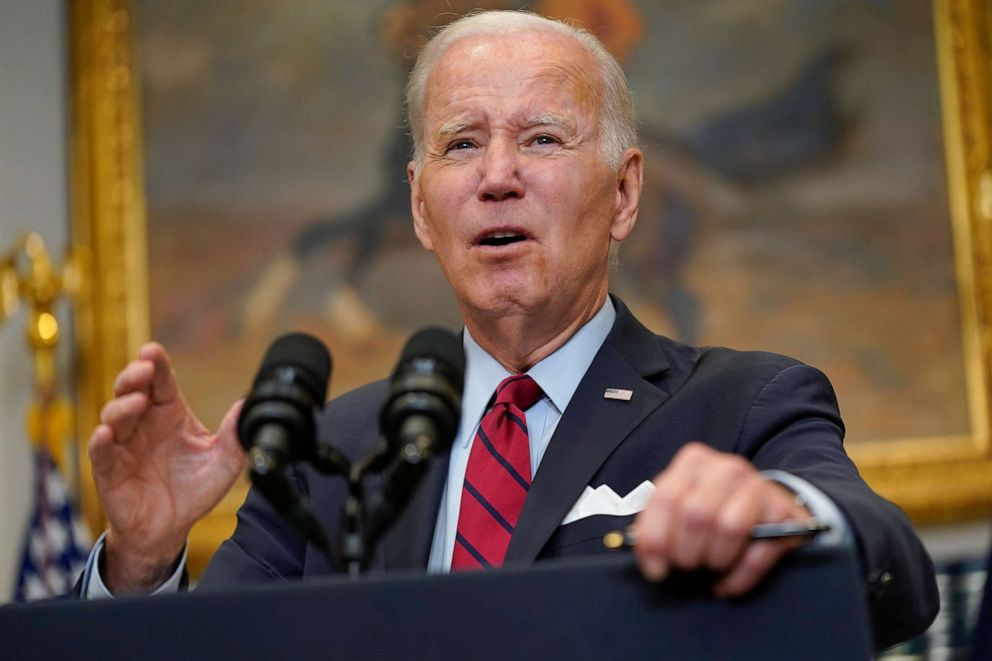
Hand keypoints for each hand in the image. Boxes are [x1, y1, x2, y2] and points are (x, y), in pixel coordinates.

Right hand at [88, 342, 246, 592]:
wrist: (170, 529)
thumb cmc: (193, 490)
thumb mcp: (224, 463)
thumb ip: (235, 436)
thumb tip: (248, 406)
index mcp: (170, 413)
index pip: (161, 381)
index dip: (155, 363)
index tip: (153, 351)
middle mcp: (143, 423)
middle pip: (131, 389)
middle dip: (133, 375)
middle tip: (143, 369)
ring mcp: (123, 445)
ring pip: (113, 414)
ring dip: (122, 406)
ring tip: (137, 403)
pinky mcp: (109, 470)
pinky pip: (101, 452)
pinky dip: (101, 441)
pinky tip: (107, 434)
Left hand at [632, 442, 810, 596]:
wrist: (769, 503)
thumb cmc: (716, 505)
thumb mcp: (684, 502)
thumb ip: (659, 518)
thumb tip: (641, 547)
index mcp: (694, 461)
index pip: (666, 498)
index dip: (656, 539)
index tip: (654, 569)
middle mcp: (726, 468)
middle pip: (696, 514)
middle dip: (687, 551)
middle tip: (687, 565)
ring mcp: (758, 487)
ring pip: (728, 528)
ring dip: (715, 559)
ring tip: (711, 567)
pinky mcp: (783, 513)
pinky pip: (759, 552)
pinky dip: (738, 577)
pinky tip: (727, 584)